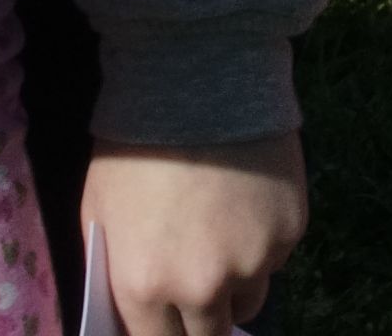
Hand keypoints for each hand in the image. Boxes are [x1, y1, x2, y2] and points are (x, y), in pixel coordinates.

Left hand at [83, 136, 306, 335]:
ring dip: (238, 283)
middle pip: (211, 335)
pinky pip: (277, 255)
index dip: (162, 333)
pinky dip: (263, 241)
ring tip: (225, 236)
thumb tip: (134, 313)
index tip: (167, 320)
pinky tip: (247, 201)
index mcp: (145, 287)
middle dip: (203, 318)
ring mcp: (254, 259)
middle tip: (199, 287)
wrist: (197, 80)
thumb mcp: (101, 217)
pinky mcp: (291, 229)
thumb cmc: (135, 148)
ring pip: (251, 297)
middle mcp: (203, 286)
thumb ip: (116, 274)